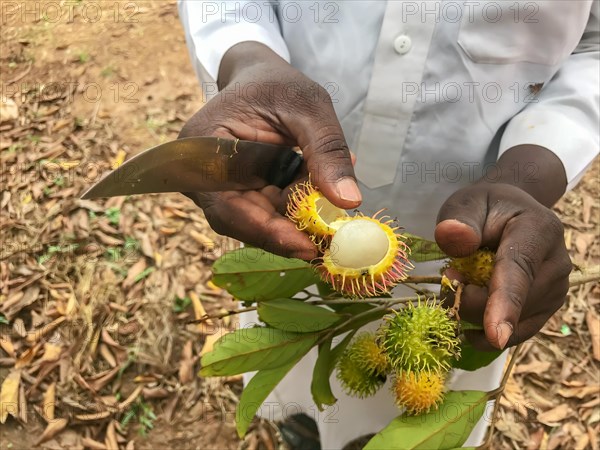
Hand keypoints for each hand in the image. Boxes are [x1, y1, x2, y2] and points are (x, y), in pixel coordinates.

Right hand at [179, 42, 359, 259]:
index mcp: (203, 146)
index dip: (265, 232)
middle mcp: (202, 174)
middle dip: (287, 231)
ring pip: (257, 220)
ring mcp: (219, 186)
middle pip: (241, 221)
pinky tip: (320, 199)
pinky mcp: (239, 191)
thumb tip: (348, 201)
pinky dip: (295, 209)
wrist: (260, 77)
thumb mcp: (309, 106)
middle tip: (329, 242)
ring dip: (295, 219)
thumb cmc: (278, 84)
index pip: (227, 206)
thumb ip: (327, 150)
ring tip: (330, 211)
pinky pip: (266, 211)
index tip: (306, 247)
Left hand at [434, 146, 571, 349]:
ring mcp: (557, 288)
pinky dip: (489, 333)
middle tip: (448, 276)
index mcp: (538, 230)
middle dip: (472, 301)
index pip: (519, 271)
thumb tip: (452, 238)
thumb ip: (458, 220)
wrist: (510, 212)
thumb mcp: (465, 204)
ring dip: (478, 314)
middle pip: (514, 302)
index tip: (495, 335)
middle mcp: (557, 262)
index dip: (505, 304)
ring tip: (462, 284)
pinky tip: (469, 326)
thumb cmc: (484, 208)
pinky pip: (519, 332)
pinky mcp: (547, 306)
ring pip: (514, 323)